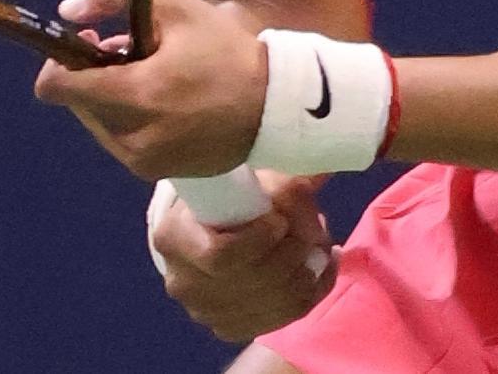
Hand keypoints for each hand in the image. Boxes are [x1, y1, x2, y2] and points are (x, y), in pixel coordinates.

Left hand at [33, 0, 266, 180]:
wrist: (273, 105)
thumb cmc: (225, 51)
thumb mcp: (178, 7)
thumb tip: (68, 9)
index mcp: (134, 95)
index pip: (56, 87)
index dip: (61, 61)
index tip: (90, 41)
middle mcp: (130, 136)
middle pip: (79, 103)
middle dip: (96, 76)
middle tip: (134, 53)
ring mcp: (141, 161)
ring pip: (99, 124)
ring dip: (112, 99)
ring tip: (154, 78)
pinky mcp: (154, 173)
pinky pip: (123, 142)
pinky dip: (132, 121)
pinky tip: (166, 103)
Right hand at [153, 171, 338, 341]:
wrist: (219, 215)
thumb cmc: (234, 187)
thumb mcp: (254, 172)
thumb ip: (285, 185)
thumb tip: (316, 207)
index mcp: (173, 236)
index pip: (218, 255)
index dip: (258, 241)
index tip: (281, 220)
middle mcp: (182, 281)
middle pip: (249, 282)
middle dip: (291, 256)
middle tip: (316, 230)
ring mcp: (203, 310)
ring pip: (268, 305)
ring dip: (306, 275)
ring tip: (323, 245)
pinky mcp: (229, 326)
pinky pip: (279, 320)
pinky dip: (310, 294)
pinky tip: (323, 268)